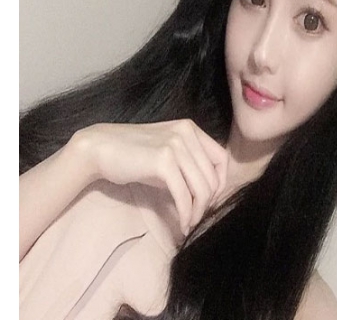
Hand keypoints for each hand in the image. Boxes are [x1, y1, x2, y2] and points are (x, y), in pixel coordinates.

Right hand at [70, 120, 228, 234]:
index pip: (221, 158)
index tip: (208, 200)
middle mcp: (186, 133)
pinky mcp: (163, 161)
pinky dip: (186, 214)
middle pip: (213, 176)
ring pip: (203, 188)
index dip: (221, 183)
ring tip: (189, 223)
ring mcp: (175, 145)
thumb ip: (188, 165)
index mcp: (190, 128)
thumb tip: (210, 193)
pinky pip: (184, 195)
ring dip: (198, 212)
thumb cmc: (134, 155)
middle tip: (197, 217)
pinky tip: (182, 223)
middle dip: (208, 202)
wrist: (100, 149)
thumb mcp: (167, 155)